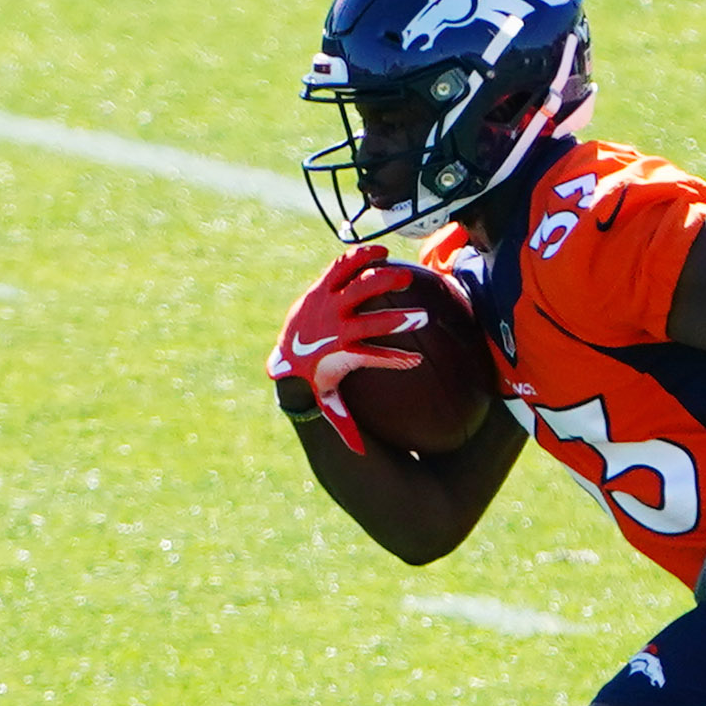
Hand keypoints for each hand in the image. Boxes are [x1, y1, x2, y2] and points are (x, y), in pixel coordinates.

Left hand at [267, 245, 423, 453]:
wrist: (284, 348)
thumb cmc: (313, 376)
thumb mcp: (329, 401)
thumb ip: (345, 425)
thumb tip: (360, 453)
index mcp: (340, 353)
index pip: (370, 358)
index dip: (392, 360)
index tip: (415, 362)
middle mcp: (334, 326)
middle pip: (369, 322)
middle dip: (395, 322)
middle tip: (421, 319)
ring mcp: (328, 302)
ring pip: (357, 286)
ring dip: (382, 280)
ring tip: (405, 275)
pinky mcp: (323, 285)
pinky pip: (343, 265)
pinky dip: (360, 256)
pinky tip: (381, 251)